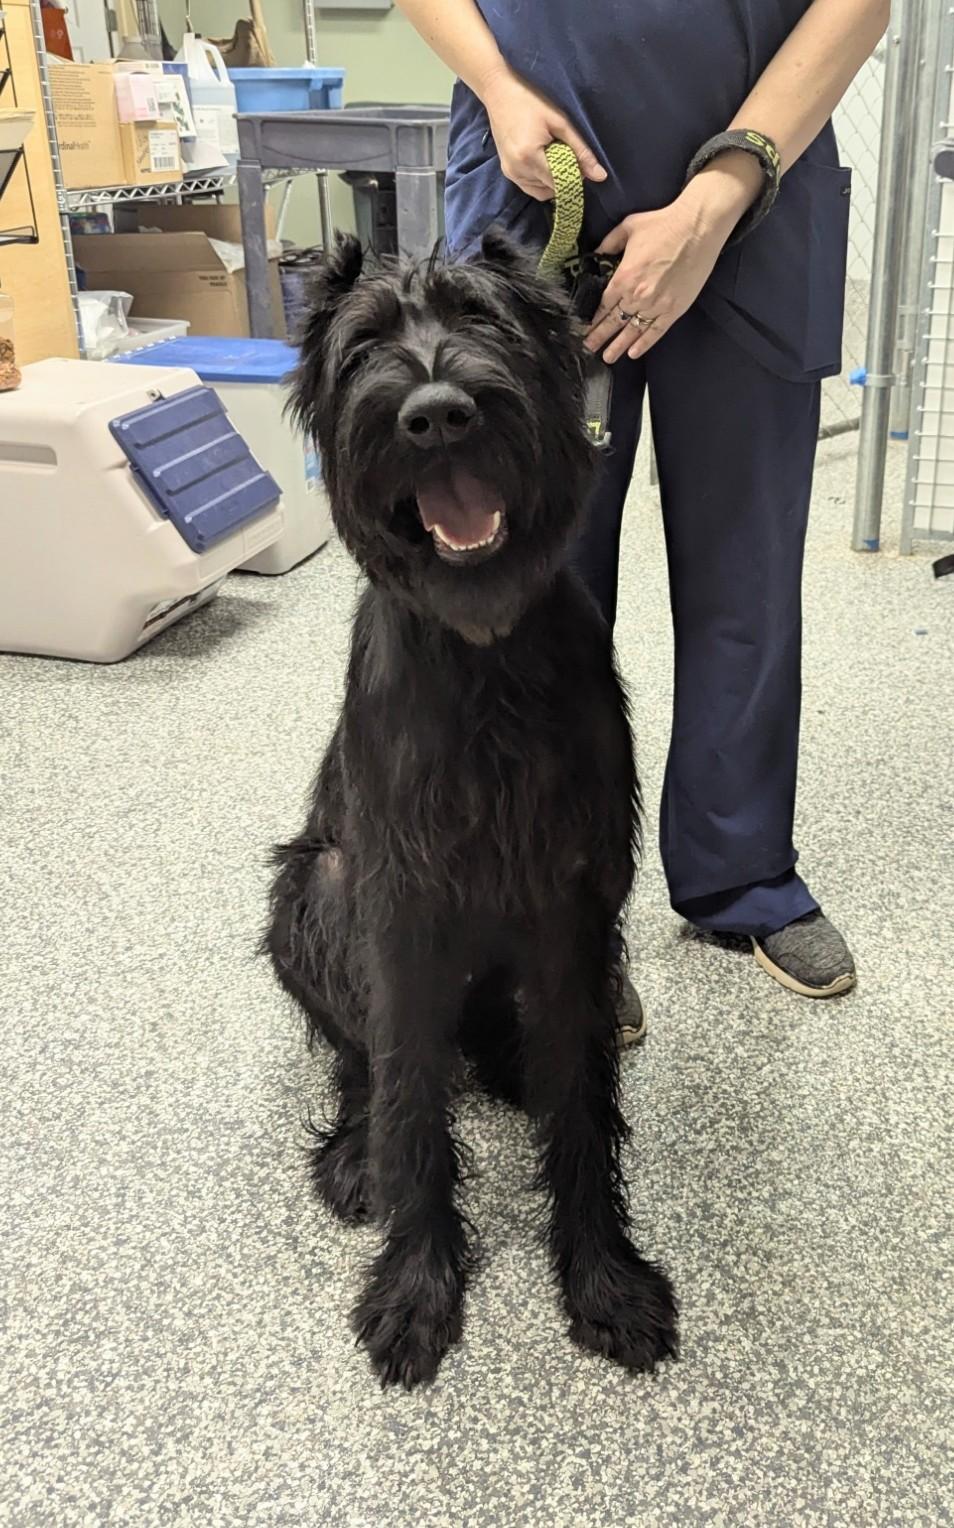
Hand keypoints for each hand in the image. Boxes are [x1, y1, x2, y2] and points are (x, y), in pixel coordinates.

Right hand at [481, 65, 605, 201]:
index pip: (560, 183)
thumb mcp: (559, 122)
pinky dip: (541, 181)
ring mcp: (510, 173)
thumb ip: (580, 150)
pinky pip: (530, 187)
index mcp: (530, 157)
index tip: (581, 165)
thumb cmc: (530, 101)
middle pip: (551, 190)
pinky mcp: (507, 172)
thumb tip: (601, 176)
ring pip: (541, 192)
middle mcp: (518, 171)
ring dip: (553, 181)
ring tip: (554, 156)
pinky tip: (545, 162)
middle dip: (564, 178)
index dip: (575, 177)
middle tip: (568, 155)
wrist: (498, 92)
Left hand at [585, 156, 762, 361]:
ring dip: (618, 346)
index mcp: (624, 277)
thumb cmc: (665, 223)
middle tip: (588, 347)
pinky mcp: (674, 309)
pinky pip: (656, 332)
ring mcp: (657, 305)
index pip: (603, 304)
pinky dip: (644, 344)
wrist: (698, 227)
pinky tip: (634, 353)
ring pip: (633, 331)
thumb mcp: (629, 226)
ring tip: (607, 357)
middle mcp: (638, 296)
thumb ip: (609, 243)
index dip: (593, 318)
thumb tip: (596, 253)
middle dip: (599, 336)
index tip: (584, 328)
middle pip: (614, 321)